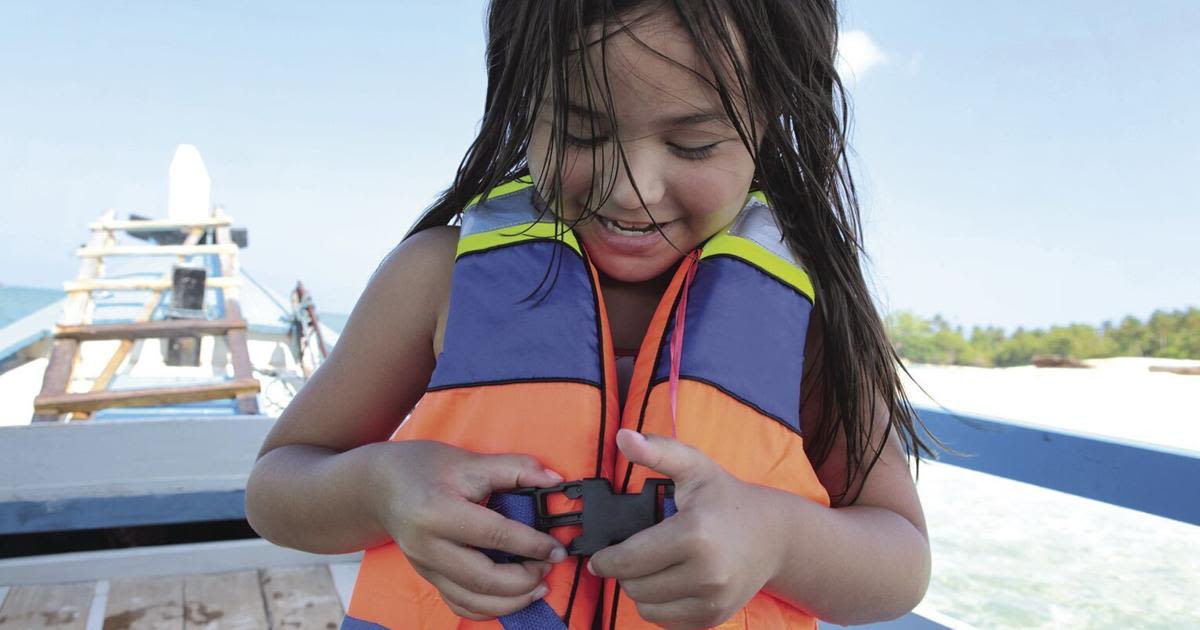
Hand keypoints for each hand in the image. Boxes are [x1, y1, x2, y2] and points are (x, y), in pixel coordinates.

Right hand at [368, 440, 568, 619]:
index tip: (556, 547)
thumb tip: (554, 480)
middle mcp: (427, 546)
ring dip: (511, 601)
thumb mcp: (469, 460)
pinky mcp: (427, 577)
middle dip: (523, 579)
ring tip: (538, 586)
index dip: (531, 544)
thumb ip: (515, 468)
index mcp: (437, 511)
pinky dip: (489, 609)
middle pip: (482, 577)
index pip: (492, 534)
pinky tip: (512, 597)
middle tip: (548, 566)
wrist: (380, 486)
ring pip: (471, 600)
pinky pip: (459, 605)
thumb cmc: (424, 468)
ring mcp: (424, 567)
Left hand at [588, 430, 785, 628]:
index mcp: (694, 534)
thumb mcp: (693, 467)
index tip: (600, 556)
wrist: (775, 535)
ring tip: (649, 567)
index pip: (628, 560)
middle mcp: (706, 572)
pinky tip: (666, 582)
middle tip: (630, 555)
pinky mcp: (714, 617)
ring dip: (639, 589)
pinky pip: (665, 620)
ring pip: (646, 607)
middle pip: (634, 585)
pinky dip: (658, 604)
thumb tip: (623, 437)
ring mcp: (713, 599)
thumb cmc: (727, 498)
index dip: (606, 559)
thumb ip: (657, 451)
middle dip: (624, 571)